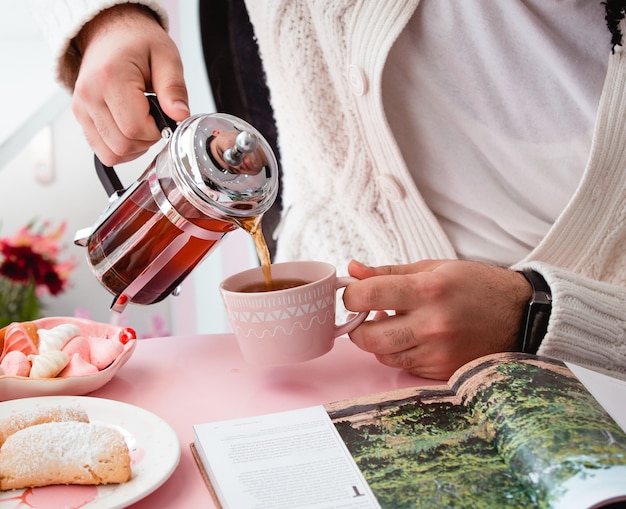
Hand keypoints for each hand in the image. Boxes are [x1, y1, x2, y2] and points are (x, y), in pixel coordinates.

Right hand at [71, 5, 189, 165]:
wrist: (112, 32)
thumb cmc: (138, 42)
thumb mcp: (166, 57)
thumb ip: (174, 88)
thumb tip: (180, 116)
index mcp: (109, 78)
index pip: (134, 129)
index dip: (157, 131)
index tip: (164, 116)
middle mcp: (89, 95)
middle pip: (122, 145)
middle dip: (147, 140)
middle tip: (156, 119)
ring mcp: (81, 108)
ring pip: (111, 154)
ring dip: (135, 148)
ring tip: (143, 123)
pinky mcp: (81, 117)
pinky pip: (103, 152)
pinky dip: (121, 149)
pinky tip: (131, 130)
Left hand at [343, 259, 531, 379]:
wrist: (521, 316)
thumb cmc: (476, 286)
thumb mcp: (433, 268)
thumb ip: (388, 272)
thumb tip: (352, 270)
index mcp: (428, 290)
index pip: (367, 295)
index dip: (350, 295)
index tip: (353, 294)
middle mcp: (432, 324)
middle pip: (368, 337)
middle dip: (356, 327)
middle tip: (364, 316)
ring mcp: (438, 352)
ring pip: (383, 355)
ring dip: (379, 341)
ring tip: (393, 323)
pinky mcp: (443, 371)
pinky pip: (405, 366)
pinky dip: (401, 352)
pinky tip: (414, 337)